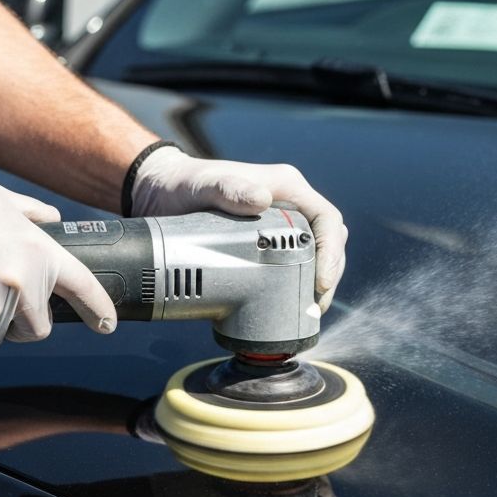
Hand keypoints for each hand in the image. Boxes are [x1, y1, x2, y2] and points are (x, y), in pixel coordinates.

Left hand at [130, 147, 347, 310]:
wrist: (164, 196)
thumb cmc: (185, 184)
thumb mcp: (204, 185)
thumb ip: (229, 189)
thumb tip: (262, 200)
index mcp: (286, 189)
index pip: (327, 219)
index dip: (332, 252)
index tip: (322, 282)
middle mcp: (289, 208)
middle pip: (327, 243)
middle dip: (330, 275)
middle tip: (317, 306)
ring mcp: (280, 229)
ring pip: (314, 258)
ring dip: (317, 286)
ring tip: (309, 312)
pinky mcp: (267, 249)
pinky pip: (293, 268)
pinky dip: (297, 289)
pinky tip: (292, 309)